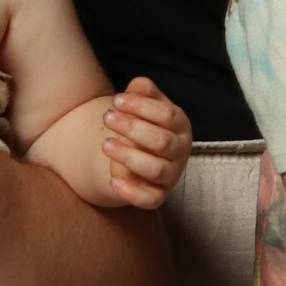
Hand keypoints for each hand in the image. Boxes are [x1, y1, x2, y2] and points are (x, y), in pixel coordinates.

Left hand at [102, 77, 191, 207]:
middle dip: (132, 128)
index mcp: (180, 125)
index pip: (168, 115)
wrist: (137, 155)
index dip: (141, 106)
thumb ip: (143, 91)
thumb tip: (138, 86)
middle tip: (107, 117)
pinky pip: (150, 199)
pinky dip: (131, 192)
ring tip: (105, 144)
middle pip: (161, 141)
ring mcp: (171, 175)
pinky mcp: (158, 195)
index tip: (116, 100)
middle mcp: (180, 151)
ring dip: (129, 156)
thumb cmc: (143, 125)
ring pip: (156, 169)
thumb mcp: (143, 105)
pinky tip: (113, 180)